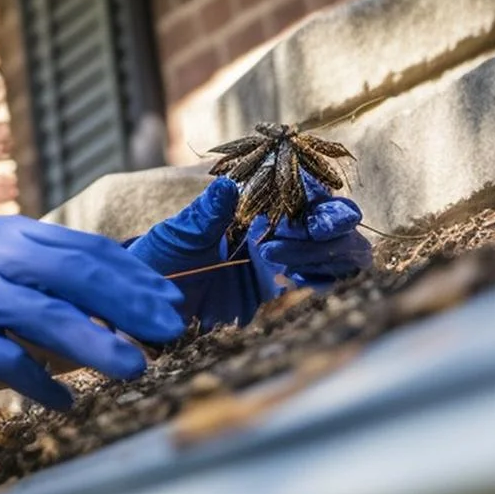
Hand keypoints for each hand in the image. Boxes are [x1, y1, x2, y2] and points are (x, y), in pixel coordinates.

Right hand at [0, 216, 186, 408]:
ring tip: (133, 368)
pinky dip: (37, 381)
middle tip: (168, 331)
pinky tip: (65, 401)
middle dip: (126, 304)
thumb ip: (65, 286)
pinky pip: (1, 358)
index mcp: (16, 234)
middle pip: (71, 274)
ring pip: (40, 314)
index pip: (86, 249)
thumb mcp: (14, 277)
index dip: (134, 276)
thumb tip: (144, 308)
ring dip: (93, 342)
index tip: (172, 303)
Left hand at [128, 176, 372, 327]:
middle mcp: (280, 231)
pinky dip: (327, 281)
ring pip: (341, 251)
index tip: (312, 209)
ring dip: (324, 252)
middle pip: (336, 220)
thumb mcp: (178, 237)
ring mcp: (288, 263)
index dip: (319, 195)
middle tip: (311, 232)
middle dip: (332, 224)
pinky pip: (329, 284)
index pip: (306, 190)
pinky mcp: (287, 294)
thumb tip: (227, 185)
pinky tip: (296, 281)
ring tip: (275, 259)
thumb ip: (204, 215)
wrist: (152, 308)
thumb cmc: (161, 261)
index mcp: (257, 206)